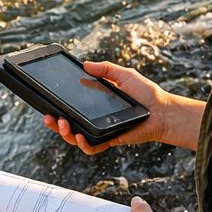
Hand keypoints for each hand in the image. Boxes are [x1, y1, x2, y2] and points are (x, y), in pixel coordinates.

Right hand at [42, 60, 169, 155]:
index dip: (58, 107)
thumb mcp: (124, 75)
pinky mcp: (111, 140)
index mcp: (95, 104)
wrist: (163, 110)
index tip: (48, 103)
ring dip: (65, 134)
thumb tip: (85, 64)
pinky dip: (84, 145)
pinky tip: (79, 137)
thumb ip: (105, 69)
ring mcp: (102, 131)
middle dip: (54, 124)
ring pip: (76, 138)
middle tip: (49, 117)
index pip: (72, 107)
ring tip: (63, 124)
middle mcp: (96, 119)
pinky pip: (93, 148)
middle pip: (68, 125)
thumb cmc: (146, 93)